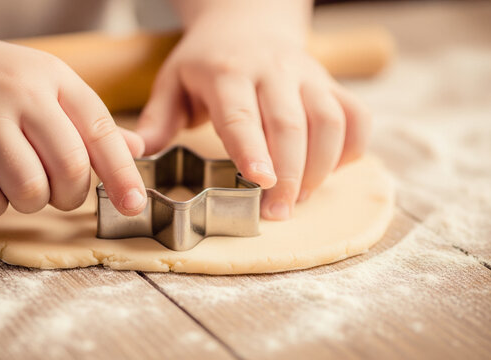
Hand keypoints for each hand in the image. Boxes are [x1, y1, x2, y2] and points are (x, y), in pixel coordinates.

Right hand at [0, 28, 147, 217]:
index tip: (135, 204)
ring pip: (30, 191)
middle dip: (71, 195)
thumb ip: (89, 122)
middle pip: (71, 169)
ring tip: (16, 179)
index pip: (101, 132)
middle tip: (58, 191)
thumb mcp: (44, 87)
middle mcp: (19, 95)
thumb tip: (136, 149)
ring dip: (30, 201)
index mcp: (53, 78)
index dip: (122, 174)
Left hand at [136, 3, 370, 219]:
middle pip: (291, 123)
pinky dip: (352, 147)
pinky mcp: (330, 83)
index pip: (242, 114)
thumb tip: (135, 155)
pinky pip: (355, 115)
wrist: (247, 21)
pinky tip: (330, 171)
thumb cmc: (206, 61)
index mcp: (226, 73)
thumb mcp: (172, 81)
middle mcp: (272, 71)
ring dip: (321, 166)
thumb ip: (157, 119)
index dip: (253, 148)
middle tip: (278, 213)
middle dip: (289, 173)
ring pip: (329, 120)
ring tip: (301, 199)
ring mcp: (306, 76)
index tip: (260, 180)